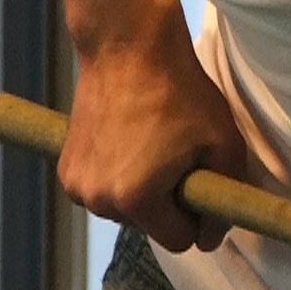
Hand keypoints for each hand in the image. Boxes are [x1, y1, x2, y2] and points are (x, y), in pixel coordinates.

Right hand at [61, 0, 246, 252]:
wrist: (126, 49)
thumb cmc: (181, 93)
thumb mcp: (225, 146)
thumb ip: (225, 201)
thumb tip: (211, 239)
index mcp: (137, 200)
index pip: (180, 241)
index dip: (199, 218)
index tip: (203, 185)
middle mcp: (99, 201)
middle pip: (151, 227)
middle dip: (170, 203)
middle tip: (180, 157)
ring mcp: (76, 186)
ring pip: (127, 212)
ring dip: (145, 192)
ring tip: (154, 146)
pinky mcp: (65, 170)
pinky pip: (105, 192)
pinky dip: (120, 179)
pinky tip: (130, 144)